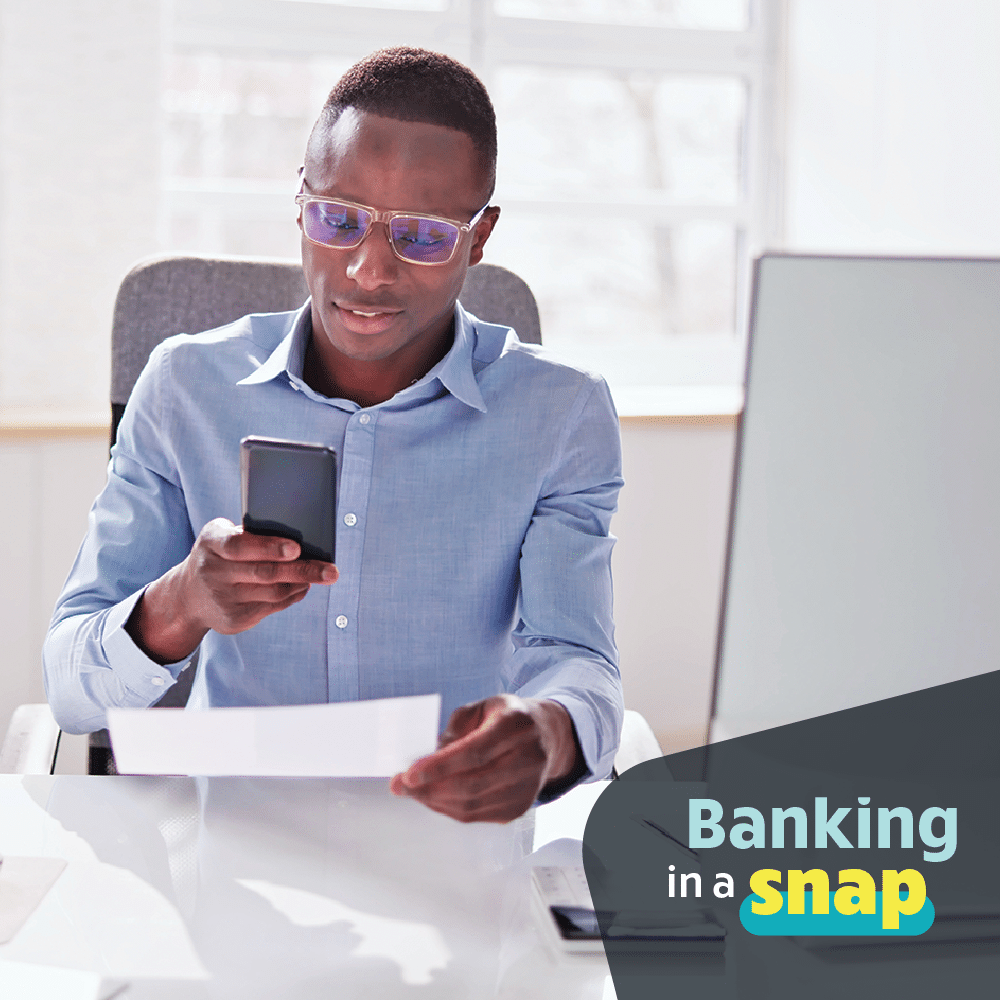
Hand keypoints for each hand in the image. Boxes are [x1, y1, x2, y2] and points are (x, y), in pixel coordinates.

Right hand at [126, 517, 337, 662]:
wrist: (188, 595)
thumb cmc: (217, 555)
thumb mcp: (221, 536)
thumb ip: (249, 533)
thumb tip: (298, 535)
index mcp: (211, 542)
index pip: (240, 545)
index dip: (270, 547)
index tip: (297, 548)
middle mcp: (213, 571)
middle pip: (265, 572)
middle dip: (303, 570)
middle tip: (331, 570)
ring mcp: (222, 598)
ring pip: (273, 592)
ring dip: (302, 583)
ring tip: (322, 575)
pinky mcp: (233, 619)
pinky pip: (272, 606)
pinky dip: (292, 596)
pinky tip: (302, 587)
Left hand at [390, 694, 582, 822]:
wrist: (546, 737)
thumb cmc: (508, 718)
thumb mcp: (482, 707)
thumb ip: (455, 727)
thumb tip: (427, 757)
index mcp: (516, 726)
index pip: (475, 752)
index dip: (439, 766)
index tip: (409, 773)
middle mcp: (527, 758)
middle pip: (472, 784)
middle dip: (429, 789)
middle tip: (401, 785)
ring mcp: (526, 788)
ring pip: (472, 805)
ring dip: (435, 801)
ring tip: (413, 791)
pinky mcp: (519, 808)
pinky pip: (477, 815)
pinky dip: (450, 808)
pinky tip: (435, 797)